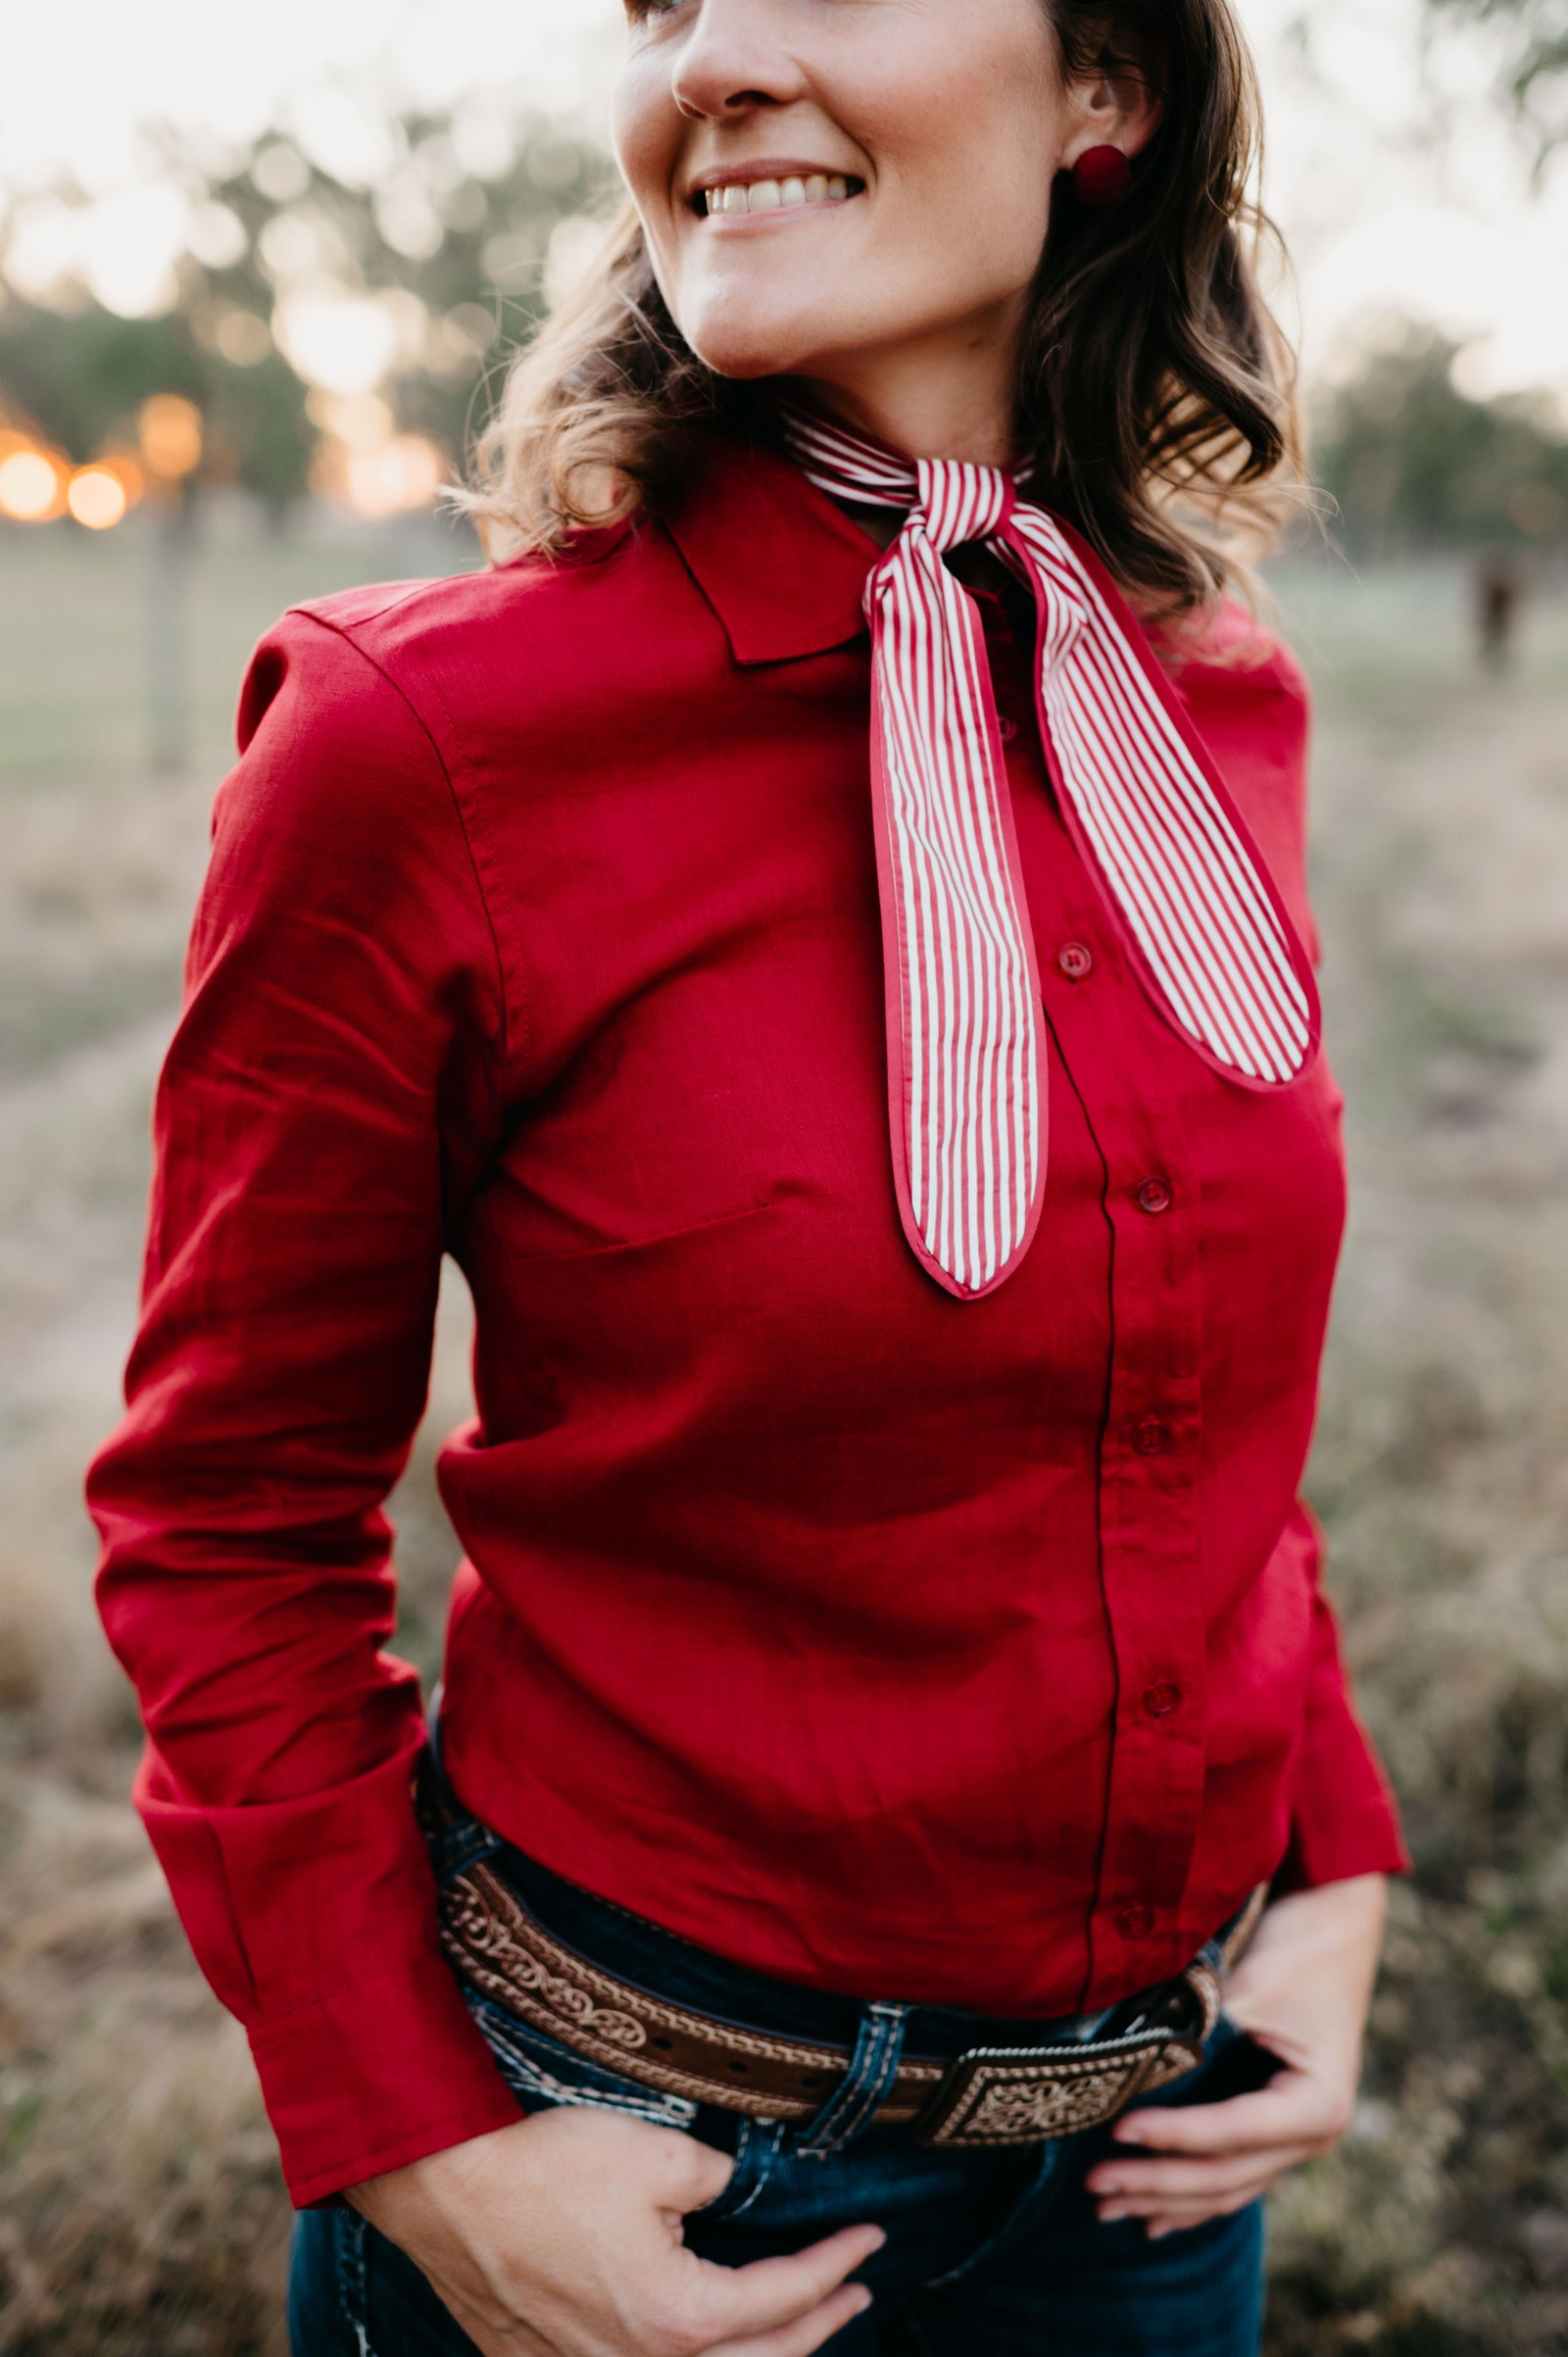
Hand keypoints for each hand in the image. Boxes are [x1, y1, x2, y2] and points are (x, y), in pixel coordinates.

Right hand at [347, 2102, 883, 2355]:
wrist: (441, 2186)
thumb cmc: (545, 2164)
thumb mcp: (657, 2153)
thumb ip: (714, 2180)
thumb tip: (726, 2192)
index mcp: (677, 2318)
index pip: (784, 2297)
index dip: (836, 2265)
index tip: (871, 2238)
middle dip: (817, 2326)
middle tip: (855, 2292)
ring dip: (759, 2354)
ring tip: (797, 2324)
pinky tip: (700, 2338)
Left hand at [1085, 1872, 1386, 2239]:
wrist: (1331, 1922)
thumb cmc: (1292, 1950)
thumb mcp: (1246, 1990)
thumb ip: (1196, 2036)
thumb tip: (1125, 2069)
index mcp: (1316, 2104)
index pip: (1229, 2133)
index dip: (1170, 2137)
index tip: (1115, 2132)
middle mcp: (1314, 2134)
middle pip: (1225, 2176)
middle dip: (1156, 2183)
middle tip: (1093, 2187)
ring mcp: (1298, 2138)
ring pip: (1225, 2186)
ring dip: (1165, 2198)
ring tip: (1107, 2209)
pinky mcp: (1277, 2129)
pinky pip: (1232, 2174)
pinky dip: (1190, 2194)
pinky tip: (1152, 2216)